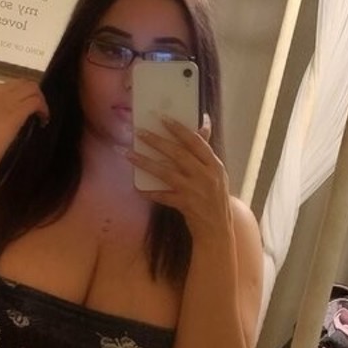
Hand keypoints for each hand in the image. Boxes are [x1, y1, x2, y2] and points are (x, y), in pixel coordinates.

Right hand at [0, 78, 48, 174]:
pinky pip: (37, 101)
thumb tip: (9, 116)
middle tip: (35, 110)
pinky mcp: (17, 110)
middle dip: (30, 95)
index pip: (7, 84)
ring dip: (40, 100)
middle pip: (21, 83)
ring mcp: (6, 99)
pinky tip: (43, 120)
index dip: (18, 94)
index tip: (20, 106)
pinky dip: (43, 109)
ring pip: (32, 89)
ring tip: (41, 115)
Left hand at [128, 115, 231, 243]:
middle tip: (140, 132)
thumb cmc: (215, 198)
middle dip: (157, 141)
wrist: (218, 229)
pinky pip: (163, 196)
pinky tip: (137, 187)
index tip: (163, 118)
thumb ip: (206, 151)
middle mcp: (206, 176)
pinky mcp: (185, 205)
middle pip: (179, 154)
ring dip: (146, 162)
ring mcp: (195, 191)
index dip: (179, 129)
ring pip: (166, 173)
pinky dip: (150, 192)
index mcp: (215, 165)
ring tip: (129, 153)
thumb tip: (204, 122)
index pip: (196, 142)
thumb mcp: (217, 173)